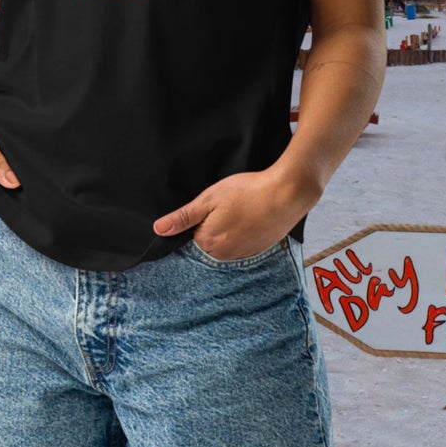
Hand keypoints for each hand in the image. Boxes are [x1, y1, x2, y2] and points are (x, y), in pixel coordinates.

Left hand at [152, 167, 318, 261]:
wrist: (287, 193)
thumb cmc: (248, 191)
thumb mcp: (209, 199)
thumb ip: (183, 217)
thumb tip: (158, 229)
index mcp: (207, 242)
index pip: (191, 236)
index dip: (200, 218)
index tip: (213, 207)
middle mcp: (223, 255)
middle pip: (208, 242)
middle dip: (214, 226)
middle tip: (229, 207)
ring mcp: (243, 255)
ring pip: (226, 244)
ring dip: (230, 231)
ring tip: (242, 211)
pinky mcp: (259, 251)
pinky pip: (242, 245)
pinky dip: (244, 234)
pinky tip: (252, 218)